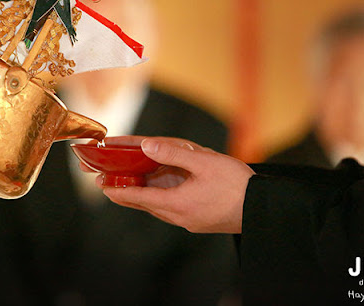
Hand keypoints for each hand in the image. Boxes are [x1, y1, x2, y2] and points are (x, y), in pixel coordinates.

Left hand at [80, 136, 254, 233]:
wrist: (263, 209)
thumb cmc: (238, 185)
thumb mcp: (205, 162)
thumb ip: (173, 153)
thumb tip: (147, 145)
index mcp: (177, 204)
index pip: (138, 197)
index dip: (117, 189)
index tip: (99, 183)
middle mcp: (179, 216)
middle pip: (144, 202)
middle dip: (123, 190)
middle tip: (103, 179)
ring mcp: (188, 219)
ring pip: (157, 204)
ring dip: (140, 192)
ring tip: (125, 179)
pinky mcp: (197, 218)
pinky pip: (170, 205)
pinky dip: (158, 194)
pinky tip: (157, 184)